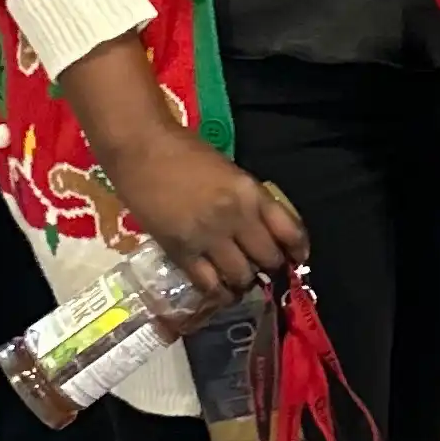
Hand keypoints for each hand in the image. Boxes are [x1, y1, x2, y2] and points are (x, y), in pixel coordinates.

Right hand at [101, 120, 305, 308]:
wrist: (141, 149)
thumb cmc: (185, 152)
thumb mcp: (230, 171)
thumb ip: (249, 200)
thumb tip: (264, 230)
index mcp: (251, 192)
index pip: (290, 232)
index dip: (297, 251)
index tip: (295, 259)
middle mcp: (236, 217)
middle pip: (268, 259)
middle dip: (269, 268)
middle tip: (262, 269)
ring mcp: (208, 237)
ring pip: (241, 277)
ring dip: (243, 281)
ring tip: (238, 279)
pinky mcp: (181, 252)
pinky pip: (209, 285)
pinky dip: (219, 292)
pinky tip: (219, 289)